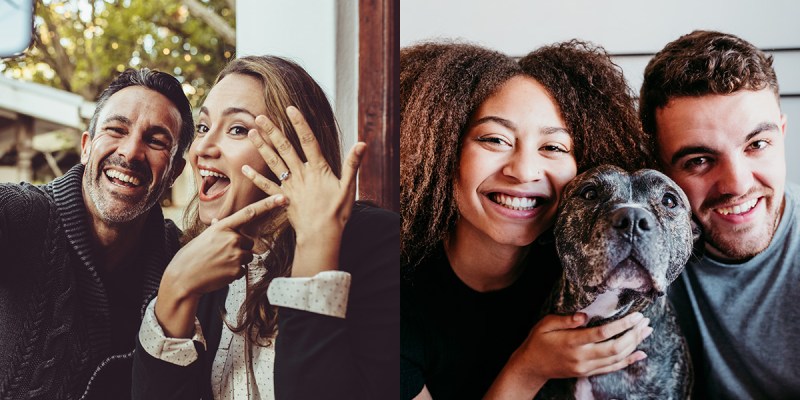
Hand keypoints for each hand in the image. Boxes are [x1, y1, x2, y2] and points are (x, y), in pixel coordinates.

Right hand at [155, 194, 286, 336]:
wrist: (182, 278)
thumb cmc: (192, 256)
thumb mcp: (205, 236)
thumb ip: (220, 231)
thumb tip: (223, 225)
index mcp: (223, 227)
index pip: (249, 213)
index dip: (268, 204)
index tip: (283, 197)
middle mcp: (231, 238)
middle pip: (250, 242)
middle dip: (240, 248)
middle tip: (220, 254)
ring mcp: (235, 254)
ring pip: (248, 256)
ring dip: (237, 261)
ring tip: (218, 263)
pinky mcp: (237, 270)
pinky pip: (243, 270)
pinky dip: (233, 273)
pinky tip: (219, 273)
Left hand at [242, 106, 366, 276]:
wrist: (321, 235)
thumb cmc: (337, 213)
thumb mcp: (348, 187)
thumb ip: (353, 164)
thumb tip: (362, 144)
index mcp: (318, 169)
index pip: (308, 141)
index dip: (300, 124)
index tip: (291, 109)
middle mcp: (301, 174)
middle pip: (285, 148)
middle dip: (272, 131)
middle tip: (260, 117)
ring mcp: (290, 186)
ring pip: (273, 162)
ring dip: (262, 147)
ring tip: (251, 133)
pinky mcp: (282, 198)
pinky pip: (266, 186)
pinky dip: (255, 177)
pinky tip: (245, 167)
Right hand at [485, 312, 651, 398]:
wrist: (532, 366)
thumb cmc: (538, 341)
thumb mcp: (545, 324)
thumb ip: (565, 319)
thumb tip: (584, 314)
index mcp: (572, 342)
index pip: (603, 333)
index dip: (622, 324)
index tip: (636, 315)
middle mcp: (582, 357)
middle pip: (615, 347)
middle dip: (634, 334)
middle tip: (645, 321)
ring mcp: (586, 367)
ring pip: (617, 358)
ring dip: (635, 345)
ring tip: (646, 331)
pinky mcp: (588, 372)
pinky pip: (612, 368)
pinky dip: (628, 361)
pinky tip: (640, 353)